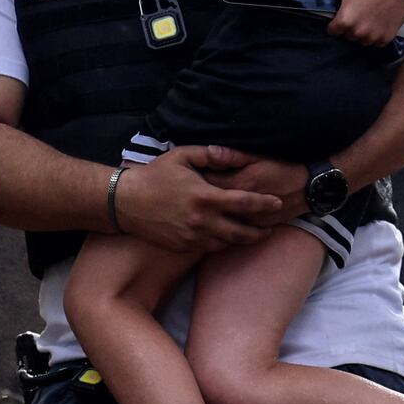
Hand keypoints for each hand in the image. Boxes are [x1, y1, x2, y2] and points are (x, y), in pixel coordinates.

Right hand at [113, 144, 294, 253]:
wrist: (125, 203)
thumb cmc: (155, 175)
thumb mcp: (182, 156)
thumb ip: (211, 155)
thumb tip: (234, 155)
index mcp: (205, 196)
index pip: (244, 203)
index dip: (264, 204)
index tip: (277, 203)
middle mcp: (202, 220)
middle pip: (240, 232)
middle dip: (258, 232)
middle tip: (270, 228)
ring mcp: (192, 236)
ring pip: (226, 243)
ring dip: (241, 240)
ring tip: (253, 235)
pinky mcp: (183, 247)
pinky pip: (209, 248)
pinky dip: (221, 244)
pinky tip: (227, 238)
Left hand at [301, 0, 403, 42]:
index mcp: (345, 21)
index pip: (333, 31)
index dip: (335, 21)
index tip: (343, 12)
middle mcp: (358, 33)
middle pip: (347, 36)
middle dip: (349, 26)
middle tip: (357, 10)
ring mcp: (373, 37)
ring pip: (361, 40)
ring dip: (362, 32)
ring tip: (368, 14)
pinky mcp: (386, 38)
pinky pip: (375, 42)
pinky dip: (376, 35)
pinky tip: (378, 20)